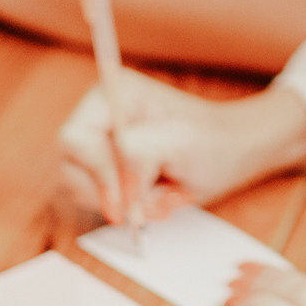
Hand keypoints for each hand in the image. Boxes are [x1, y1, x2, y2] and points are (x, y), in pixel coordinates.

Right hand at [57, 72, 305, 224]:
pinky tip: (159, 200)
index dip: (97, 174)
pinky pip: (99, 202)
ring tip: (165, 198)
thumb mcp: (181, 140)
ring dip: (125, 205)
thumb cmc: (213, 138)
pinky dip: (129, 211)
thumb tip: (117, 188)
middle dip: (113, 194)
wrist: (233, 152)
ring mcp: (99, 147)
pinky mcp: (107, 173)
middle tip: (155, 204)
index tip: (124, 203)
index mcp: (110, 95)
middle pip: (71, 170)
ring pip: (82, 191)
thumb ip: (140, 154)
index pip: (75, 140)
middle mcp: (98, 118)